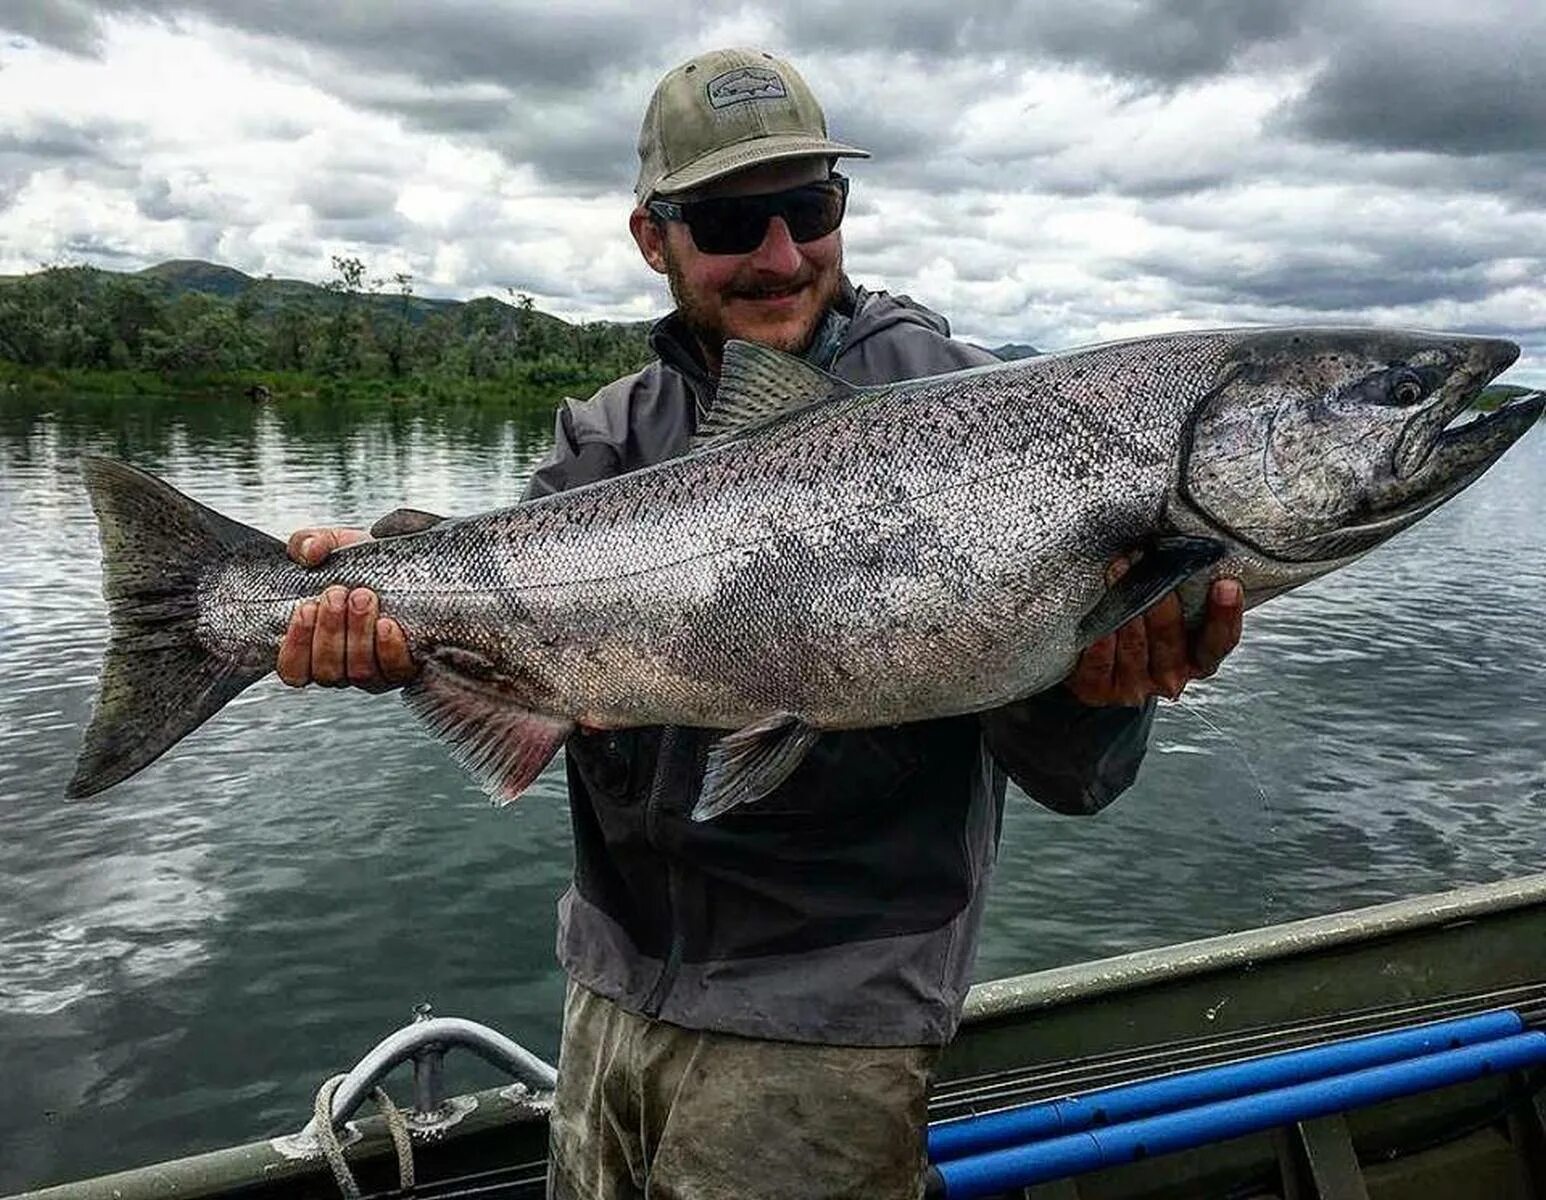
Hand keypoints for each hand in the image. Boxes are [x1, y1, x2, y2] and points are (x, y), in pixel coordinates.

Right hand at [276, 526, 417, 690]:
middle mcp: (339, 666)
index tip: (305, 608)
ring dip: (358, 633)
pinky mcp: (402, 668)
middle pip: (326, 670)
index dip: (295, 645)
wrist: (405, 567)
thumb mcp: (331, 546)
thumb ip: (308, 542)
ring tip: (364, 597)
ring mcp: (372, 671)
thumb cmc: (359, 565)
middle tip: (338, 593)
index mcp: (312, 646)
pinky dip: (388, 648)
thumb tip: (308, 551)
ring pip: (358, 671)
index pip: (292, 669)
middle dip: (329, 630)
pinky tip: (387, 624)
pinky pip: (393, 669)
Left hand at [1065, 565, 1243, 706]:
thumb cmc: (1140, 628)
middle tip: (1153, 563)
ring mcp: (1135, 685)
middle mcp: (1170, 676)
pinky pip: (1100, 661)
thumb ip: (1184, 590)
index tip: (1227, 584)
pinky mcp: (1099, 688)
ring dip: (1125, 606)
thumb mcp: (1172, 612)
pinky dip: (1100, 637)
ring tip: (1118, 569)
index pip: (1218, 641)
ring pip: (1134, 646)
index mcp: (1197, 659)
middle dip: (1161, 602)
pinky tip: (1096, 614)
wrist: (1095, 666)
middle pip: (1171, 640)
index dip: (1225, 615)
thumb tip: (1189, 546)